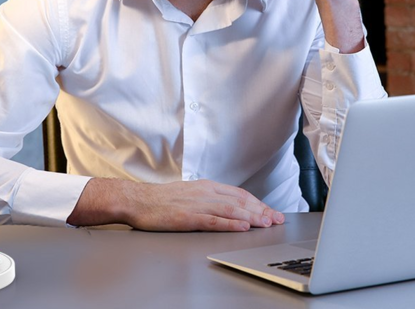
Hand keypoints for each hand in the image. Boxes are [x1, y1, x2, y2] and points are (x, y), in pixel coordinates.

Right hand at [67, 178, 284, 231]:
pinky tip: (242, 227)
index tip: (271, 211)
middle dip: (261, 210)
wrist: (137, 200)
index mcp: (205, 186)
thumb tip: (226, 205)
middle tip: (277, 219)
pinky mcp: (188, 217)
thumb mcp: (188, 193)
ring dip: (252, 217)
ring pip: (231, 210)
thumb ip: (207, 198)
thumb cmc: (160, 200)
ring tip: (267, 223)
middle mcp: (205, 193)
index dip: (257, 203)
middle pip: (239, 201)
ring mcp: (197, 204)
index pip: (238, 194)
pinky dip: (230, 224)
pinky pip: (213, 221)